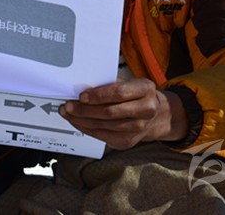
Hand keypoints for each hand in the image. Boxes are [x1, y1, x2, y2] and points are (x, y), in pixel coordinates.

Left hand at [60, 78, 187, 149]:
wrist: (156, 115)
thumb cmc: (137, 95)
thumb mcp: (129, 82)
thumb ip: (110, 83)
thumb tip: (83, 86)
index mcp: (145, 89)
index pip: (118, 93)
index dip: (98, 95)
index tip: (82, 96)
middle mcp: (146, 110)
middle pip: (109, 112)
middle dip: (85, 110)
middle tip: (69, 106)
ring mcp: (138, 128)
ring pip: (104, 126)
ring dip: (82, 121)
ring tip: (69, 114)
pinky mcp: (128, 141)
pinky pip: (103, 136)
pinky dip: (87, 129)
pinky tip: (78, 123)